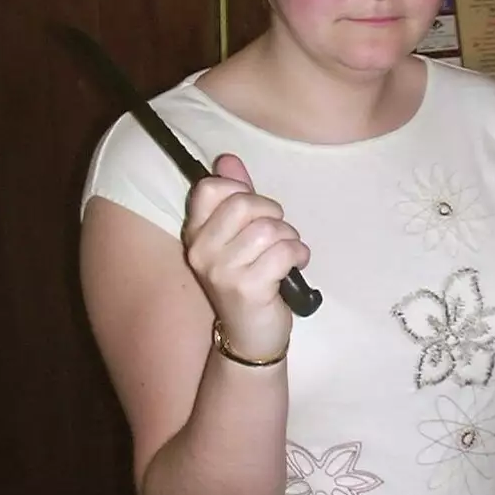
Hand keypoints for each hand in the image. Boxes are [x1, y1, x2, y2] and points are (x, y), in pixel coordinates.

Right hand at [183, 153, 310, 361]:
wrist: (250, 335)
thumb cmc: (248, 280)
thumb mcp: (237, 236)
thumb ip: (234, 196)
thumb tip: (228, 159)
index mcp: (195, 233)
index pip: (209, 188)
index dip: (241, 190)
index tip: (255, 210)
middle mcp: (202, 251)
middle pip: (243, 204)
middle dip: (272, 212)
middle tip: (278, 232)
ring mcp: (222, 271)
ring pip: (268, 229)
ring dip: (289, 237)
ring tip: (287, 252)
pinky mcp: (248, 288)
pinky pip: (284, 252)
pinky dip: (299, 254)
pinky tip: (296, 265)